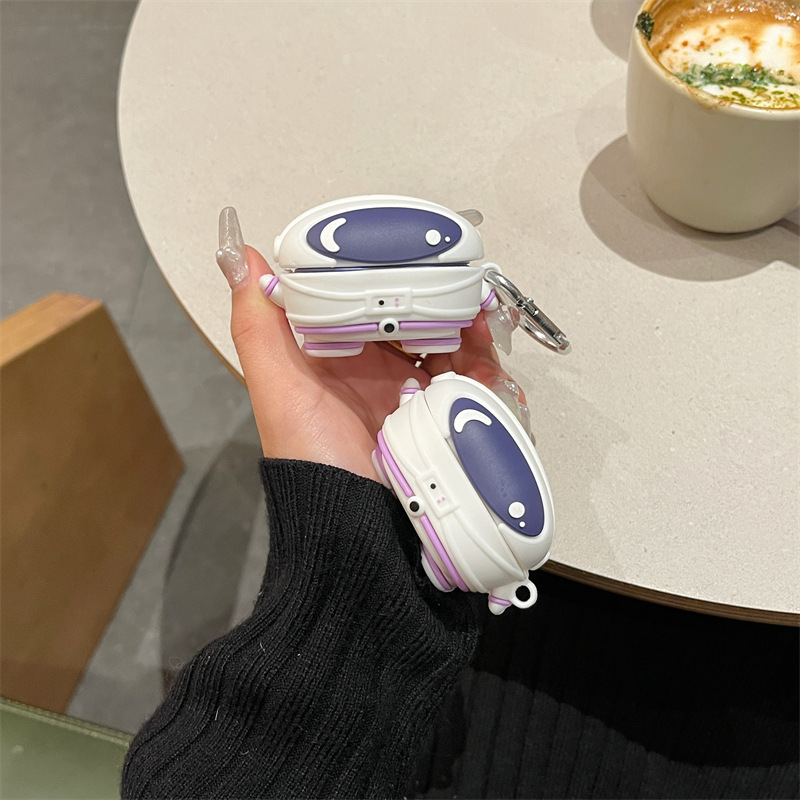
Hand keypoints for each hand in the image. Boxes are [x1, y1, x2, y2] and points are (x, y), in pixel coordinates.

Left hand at [216, 207, 523, 481]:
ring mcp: (410, 395)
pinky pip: (468, 385)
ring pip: (450, 348)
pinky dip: (482, 372)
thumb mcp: (279, 387)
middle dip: (444, 303)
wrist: (350, 525)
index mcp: (339, 355)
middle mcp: (375, 371)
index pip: (370, 300)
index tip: (416, 257)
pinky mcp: (439, 419)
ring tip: (480, 330)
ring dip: (469, 334)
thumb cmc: (309, 457)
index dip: (394, 277)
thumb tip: (241, 258)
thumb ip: (259, 325)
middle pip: (418, 320)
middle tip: (465, 294)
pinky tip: (486, 368)